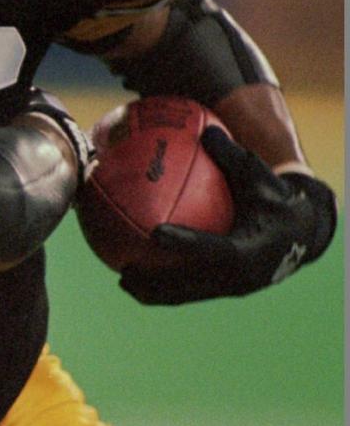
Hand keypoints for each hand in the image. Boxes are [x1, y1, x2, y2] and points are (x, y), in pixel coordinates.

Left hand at [119, 126, 337, 303]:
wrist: (304, 234)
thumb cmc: (276, 199)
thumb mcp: (259, 177)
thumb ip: (233, 158)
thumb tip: (206, 131)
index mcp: (252, 249)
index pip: (215, 249)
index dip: (185, 242)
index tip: (155, 233)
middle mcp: (242, 276)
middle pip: (194, 284)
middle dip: (159, 281)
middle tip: (125, 270)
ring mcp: (233, 288)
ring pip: (188, 295)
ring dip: (155, 291)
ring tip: (122, 280)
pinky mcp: (225, 290)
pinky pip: (190, 292)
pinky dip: (163, 288)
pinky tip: (136, 276)